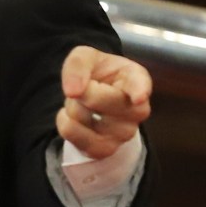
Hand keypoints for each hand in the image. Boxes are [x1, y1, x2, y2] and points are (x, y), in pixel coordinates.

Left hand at [56, 46, 152, 160]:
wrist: (91, 98)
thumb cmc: (96, 74)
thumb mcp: (85, 57)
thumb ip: (78, 64)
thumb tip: (73, 91)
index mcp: (136, 79)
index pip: (140, 86)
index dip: (139, 91)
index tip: (138, 97)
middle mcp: (138, 109)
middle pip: (100, 101)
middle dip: (81, 91)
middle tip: (88, 87)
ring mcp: (125, 133)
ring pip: (83, 119)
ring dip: (73, 109)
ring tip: (84, 104)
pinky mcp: (106, 149)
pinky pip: (74, 136)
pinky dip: (65, 124)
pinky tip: (75, 118)